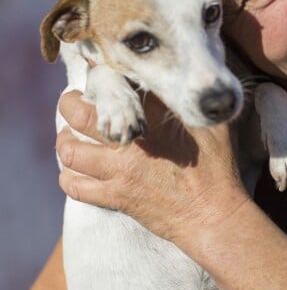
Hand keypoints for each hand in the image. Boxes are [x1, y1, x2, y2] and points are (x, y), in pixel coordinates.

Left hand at [56, 89, 251, 250]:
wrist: (212, 215)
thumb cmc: (218, 168)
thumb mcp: (215, 125)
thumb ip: (198, 101)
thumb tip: (194, 82)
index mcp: (153, 118)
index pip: (115, 85)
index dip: (102, 76)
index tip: (101, 74)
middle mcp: (130, 142)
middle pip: (79, 114)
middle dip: (71, 103)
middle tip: (75, 102)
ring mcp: (119, 171)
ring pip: (70, 150)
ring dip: (65, 141)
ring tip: (71, 137)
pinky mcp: (116, 197)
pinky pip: (75, 187)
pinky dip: (68, 178)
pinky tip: (75, 172)